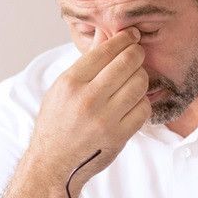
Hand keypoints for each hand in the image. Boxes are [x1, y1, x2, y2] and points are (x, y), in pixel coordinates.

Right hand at [30, 27, 150, 187]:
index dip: (124, 38)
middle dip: (137, 54)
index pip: (106, 50)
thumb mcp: (62, 88)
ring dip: (141, 78)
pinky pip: (143, 108)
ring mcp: (105, 119)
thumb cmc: (56, 123)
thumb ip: (86, 62)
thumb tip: (104, 34)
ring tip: (134, 80)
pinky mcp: (119, 136)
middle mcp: (87, 99)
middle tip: (137, 54)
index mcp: (70, 83)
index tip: (132, 35)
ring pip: (139, 84)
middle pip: (127, 62)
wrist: (54, 163)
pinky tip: (133, 103)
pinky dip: (142, 103)